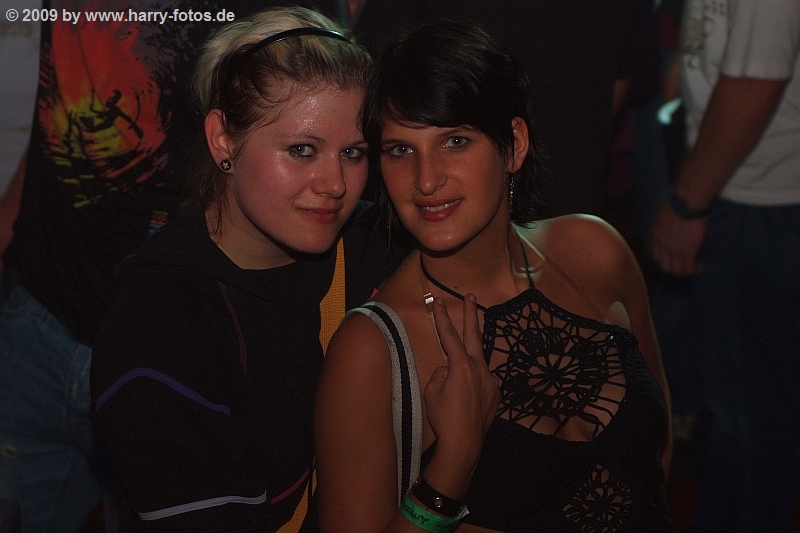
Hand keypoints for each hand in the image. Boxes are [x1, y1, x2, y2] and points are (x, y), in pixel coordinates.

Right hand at [424, 295, 499, 465]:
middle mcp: (480, 368)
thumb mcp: (432, 391)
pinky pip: (482, 382)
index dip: (441, 318)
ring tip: (457, 388)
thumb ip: (441, 373)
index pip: (449, 336)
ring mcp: (490, 380)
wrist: (464, 444)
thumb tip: (449, 369)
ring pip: (477, 364)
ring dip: (467, 366)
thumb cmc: (444, 417)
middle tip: (470, 296)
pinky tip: (465, 403)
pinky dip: (473, 385)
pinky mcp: (495, 393)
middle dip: (470, 314)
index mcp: (461, 365)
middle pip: (474, 335)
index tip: (437, 301)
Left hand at [651, 205, 707, 276]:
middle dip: (675, 270)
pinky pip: (689, 268)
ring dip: (686, 272)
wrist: (687, 203)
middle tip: (685, 267)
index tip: (673, 260)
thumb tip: (670, 228)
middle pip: (665, 267)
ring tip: (694, 268)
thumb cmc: (679, 205)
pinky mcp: (687, 251)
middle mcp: (663, 246)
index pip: (656, 256)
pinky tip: (700, 267)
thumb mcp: (664, 217)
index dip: (665, 261)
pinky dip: (695, 270)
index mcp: (657, 237)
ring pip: (677, 271)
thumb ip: (664, 227)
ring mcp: (674, 250)